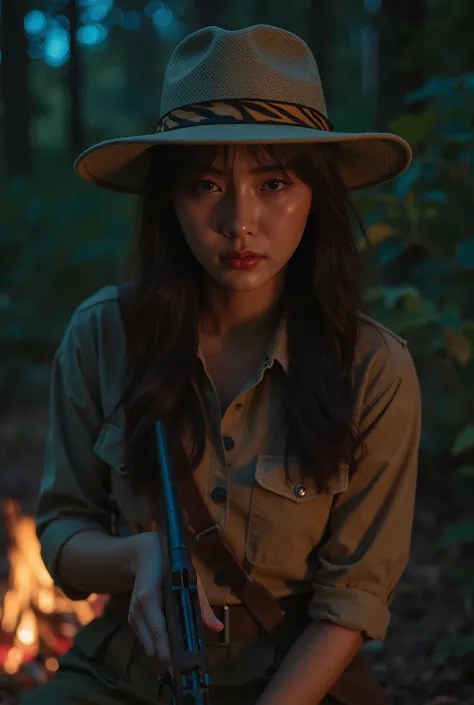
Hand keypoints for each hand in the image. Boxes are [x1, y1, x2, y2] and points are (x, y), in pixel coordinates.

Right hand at [127, 532, 223, 665]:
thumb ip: (201, 604)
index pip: (157, 631)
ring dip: (161, 654)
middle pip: (150, 644)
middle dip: (166, 658)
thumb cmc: (170, 562)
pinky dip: (156, 645)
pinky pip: (144, 638)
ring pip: (146, 645)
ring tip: (179, 663)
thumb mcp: (189, 577)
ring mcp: (132, 614)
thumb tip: (216, 627)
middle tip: (184, 670)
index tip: (179, 667)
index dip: (167, 651)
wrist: (143, 552)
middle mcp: (137, 609)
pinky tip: (169, 648)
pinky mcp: (132, 618)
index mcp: (149, 597)